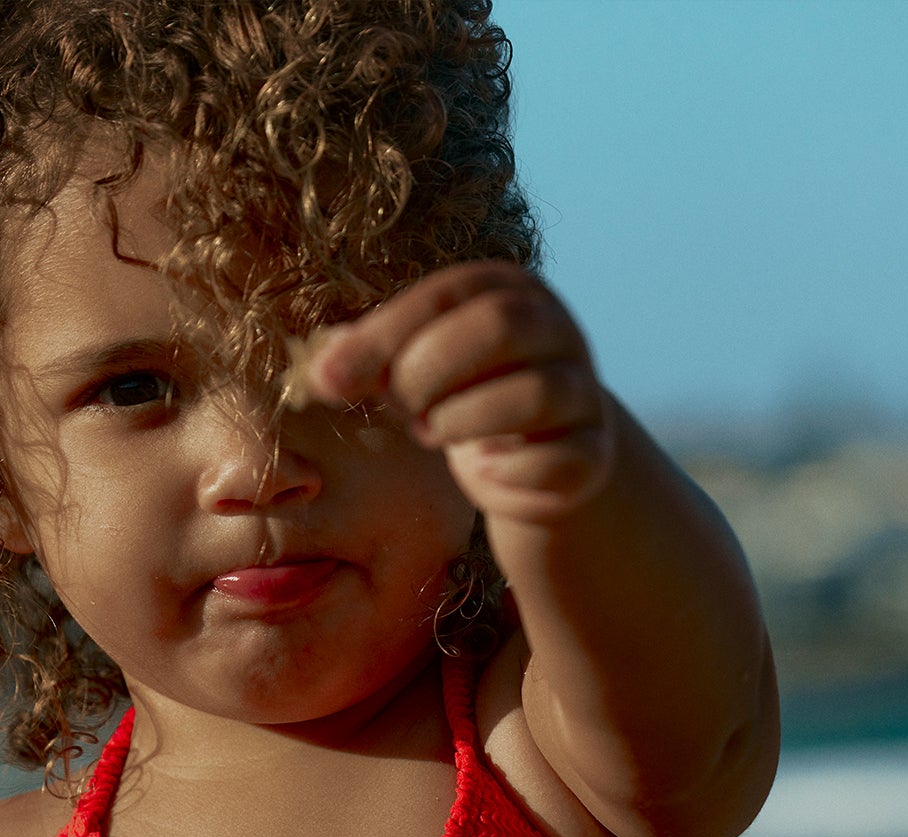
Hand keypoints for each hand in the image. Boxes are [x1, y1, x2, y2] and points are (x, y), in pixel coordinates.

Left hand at [304, 262, 613, 524]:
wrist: (535, 459)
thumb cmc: (463, 397)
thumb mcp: (413, 368)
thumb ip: (367, 360)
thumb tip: (316, 368)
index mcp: (507, 290)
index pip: (445, 294)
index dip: (383, 336)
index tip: (330, 381)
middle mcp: (556, 328)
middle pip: (499, 326)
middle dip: (430, 372)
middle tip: (404, 409)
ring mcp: (582, 390)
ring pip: (535, 392)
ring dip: (464, 422)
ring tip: (432, 434)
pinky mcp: (592, 452)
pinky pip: (558, 460)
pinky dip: (508, 474)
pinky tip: (481, 473)